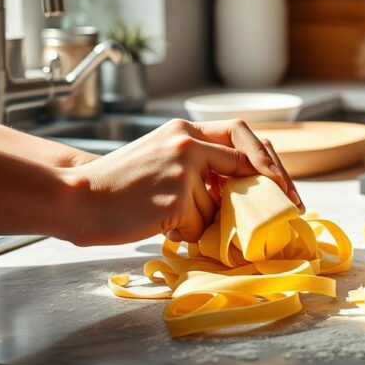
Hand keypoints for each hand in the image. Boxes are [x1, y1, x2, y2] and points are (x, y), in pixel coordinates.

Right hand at [61, 118, 301, 245]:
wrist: (77, 198)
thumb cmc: (119, 186)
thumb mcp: (162, 158)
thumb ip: (200, 165)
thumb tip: (244, 188)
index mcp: (185, 130)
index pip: (243, 137)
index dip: (268, 162)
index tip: (284, 187)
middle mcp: (187, 144)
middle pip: (247, 162)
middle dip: (272, 185)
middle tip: (286, 208)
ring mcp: (182, 171)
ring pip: (219, 206)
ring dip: (203, 220)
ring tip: (166, 216)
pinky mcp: (175, 199)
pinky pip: (200, 227)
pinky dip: (186, 234)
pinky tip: (158, 225)